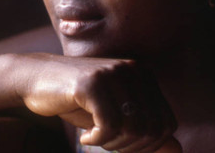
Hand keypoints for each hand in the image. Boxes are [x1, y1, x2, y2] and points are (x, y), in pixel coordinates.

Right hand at [16, 53, 177, 151]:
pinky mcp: (92, 82)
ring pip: (133, 128)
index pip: (167, 123)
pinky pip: (109, 124)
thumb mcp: (116, 116)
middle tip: (108, 144)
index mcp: (144, 75)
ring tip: (96, 138)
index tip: (123, 146)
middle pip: (152, 128)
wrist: (36, 78)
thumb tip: (178, 150)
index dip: (149, 146)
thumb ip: (146, 130)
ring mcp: (112, 73)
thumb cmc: (79, 101)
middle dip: (131, 148)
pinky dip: (98, 139)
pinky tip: (85, 137)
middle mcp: (133, 69)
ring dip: (114, 144)